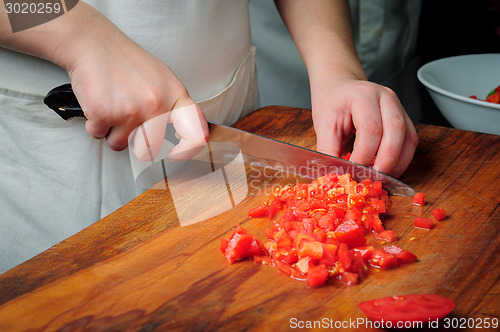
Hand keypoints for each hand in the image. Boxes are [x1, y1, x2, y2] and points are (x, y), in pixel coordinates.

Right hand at [62, 5, 207, 154]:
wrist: (93, 45)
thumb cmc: (126, 61)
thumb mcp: (162, 78)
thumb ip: (173, 106)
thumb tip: (181, 133)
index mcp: (174, 96)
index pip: (195, 133)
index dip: (187, 149)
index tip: (176, 154)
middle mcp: (156, 105)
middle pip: (150, 148)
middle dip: (136, 140)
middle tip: (128, 119)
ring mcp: (131, 112)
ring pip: (122, 144)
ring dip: (114, 132)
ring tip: (114, 106)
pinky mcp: (105, 115)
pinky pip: (101, 135)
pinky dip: (96, 124)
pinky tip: (100, 103)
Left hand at [311, 77, 417, 177]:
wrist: (340, 88)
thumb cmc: (332, 104)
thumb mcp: (323, 125)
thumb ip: (328, 149)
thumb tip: (335, 176)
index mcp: (362, 95)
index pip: (370, 129)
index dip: (364, 155)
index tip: (353, 173)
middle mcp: (386, 97)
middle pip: (396, 131)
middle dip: (385, 161)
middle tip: (371, 180)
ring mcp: (398, 106)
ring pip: (409, 138)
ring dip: (397, 163)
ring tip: (380, 178)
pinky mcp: (404, 117)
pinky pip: (410, 141)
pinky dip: (401, 159)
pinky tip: (387, 169)